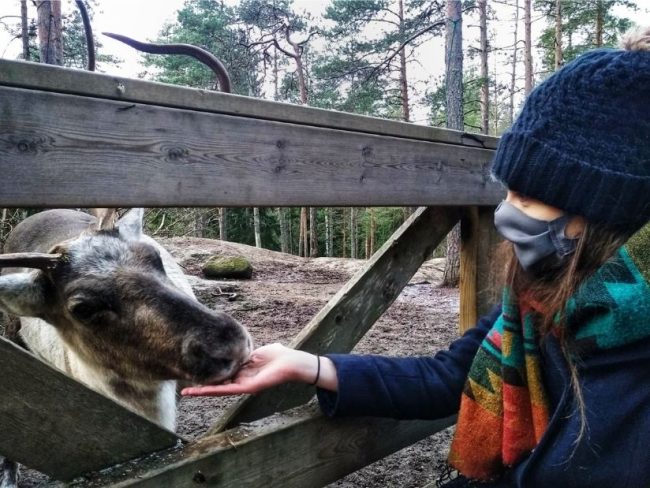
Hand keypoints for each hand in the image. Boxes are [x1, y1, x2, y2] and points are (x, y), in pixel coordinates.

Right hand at [181, 343, 318, 396]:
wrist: (293, 362)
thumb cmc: (280, 356)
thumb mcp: (260, 350)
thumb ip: (249, 349)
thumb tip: (243, 341)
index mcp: (243, 372)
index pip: (221, 374)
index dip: (208, 375)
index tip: (193, 373)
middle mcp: (241, 380)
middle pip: (217, 384)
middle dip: (201, 386)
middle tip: (183, 391)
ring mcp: (244, 385)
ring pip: (219, 389)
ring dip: (202, 391)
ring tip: (186, 393)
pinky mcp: (248, 388)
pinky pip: (228, 390)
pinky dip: (213, 390)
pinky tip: (200, 391)